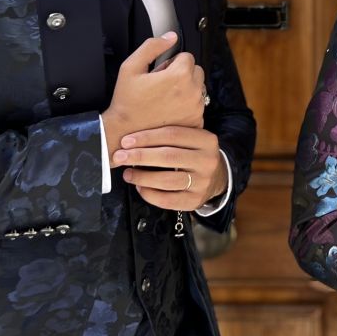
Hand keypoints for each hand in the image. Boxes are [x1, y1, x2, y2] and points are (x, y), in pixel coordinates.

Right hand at [101, 33, 205, 149]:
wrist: (125, 133)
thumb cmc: (127, 102)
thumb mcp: (131, 67)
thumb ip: (152, 46)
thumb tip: (170, 37)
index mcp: (180, 76)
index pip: (187, 56)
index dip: (171, 62)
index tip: (161, 73)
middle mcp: (193, 92)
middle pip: (196, 71)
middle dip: (182, 74)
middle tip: (163, 85)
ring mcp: (196, 108)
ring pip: (198, 88)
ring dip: (186, 89)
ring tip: (165, 99)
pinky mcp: (196, 121)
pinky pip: (198, 105)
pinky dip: (188, 105)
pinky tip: (170, 110)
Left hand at [112, 125, 226, 210]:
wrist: (217, 177)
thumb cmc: (194, 154)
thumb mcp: (192, 139)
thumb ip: (171, 135)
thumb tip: (133, 137)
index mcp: (206, 140)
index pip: (173, 134)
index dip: (147, 137)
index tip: (126, 141)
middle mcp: (208, 161)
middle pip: (168, 156)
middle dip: (140, 156)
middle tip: (119, 156)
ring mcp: (203, 183)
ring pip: (167, 180)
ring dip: (142, 177)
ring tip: (127, 173)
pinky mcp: (195, 201)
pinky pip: (168, 200)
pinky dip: (150, 194)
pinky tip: (140, 187)